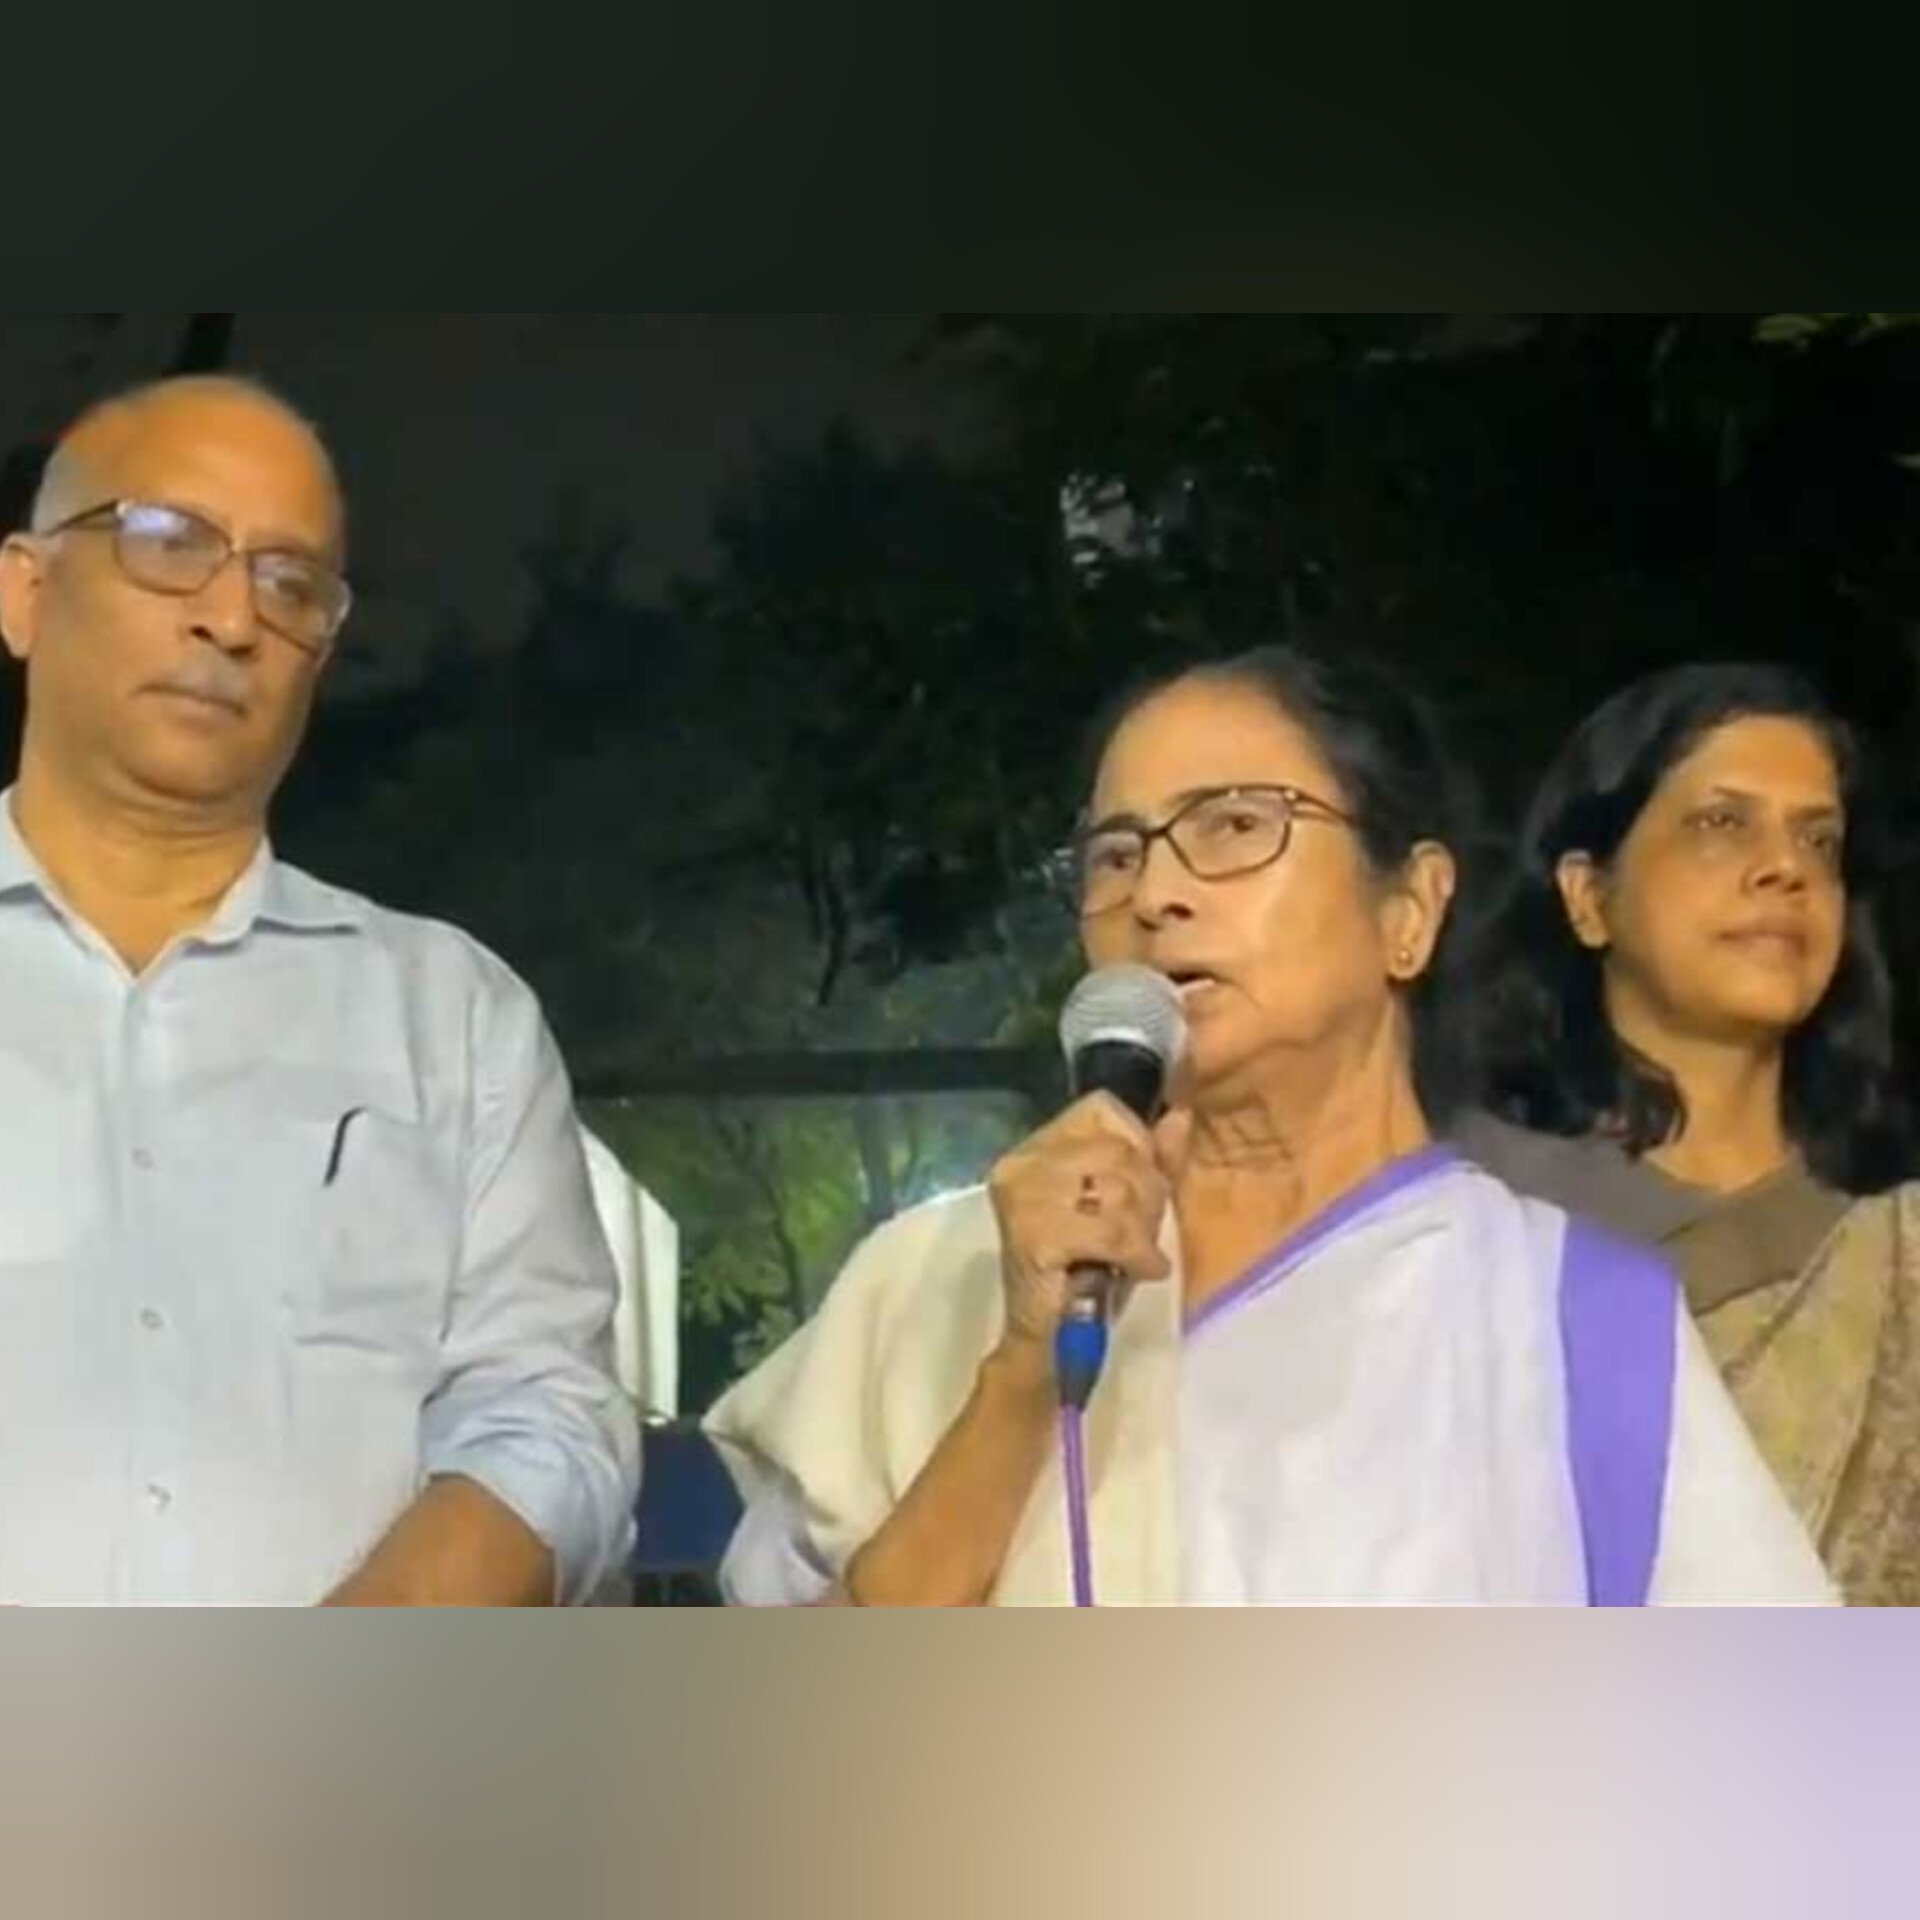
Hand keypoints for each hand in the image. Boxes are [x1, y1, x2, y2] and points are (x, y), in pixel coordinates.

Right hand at [986, 1093, 1184, 1360]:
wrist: (1049, 1346)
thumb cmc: (1088, 1276)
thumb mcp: (1127, 1208)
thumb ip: (1154, 1159)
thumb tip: (1181, 1114)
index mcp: (1035, 1149)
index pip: (1101, 1109)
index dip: (1136, 1145)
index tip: (1136, 1191)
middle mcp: (1021, 1163)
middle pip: (1118, 1149)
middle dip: (1145, 1196)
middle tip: (1134, 1235)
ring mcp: (1023, 1197)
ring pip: (1118, 1187)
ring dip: (1140, 1229)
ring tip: (1129, 1254)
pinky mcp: (1035, 1235)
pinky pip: (1112, 1229)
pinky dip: (1135, 1254)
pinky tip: (1134, 1270)